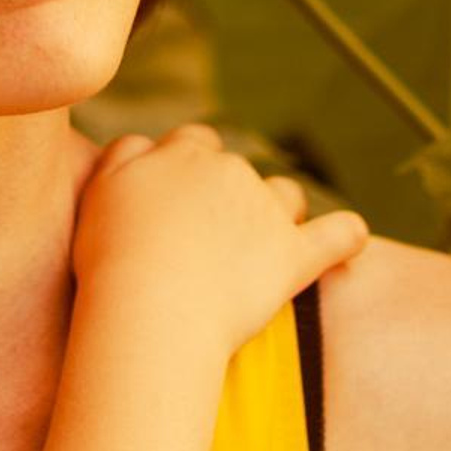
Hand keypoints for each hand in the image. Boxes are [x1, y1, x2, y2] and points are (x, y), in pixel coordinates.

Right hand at [72, 125, 367, 362]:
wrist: (151, 307)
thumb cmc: (113, 257)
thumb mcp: (99, 191)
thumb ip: (123, 157)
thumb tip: (144, 142)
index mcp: (183, 154)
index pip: (192, 143)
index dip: (185, 169)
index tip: (174, 201)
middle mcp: (229, 171)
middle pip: (237, 169)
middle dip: (228, 193)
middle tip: (203, 239)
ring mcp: (266, 211)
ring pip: (284, 194)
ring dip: (278, 210)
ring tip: (260, 246)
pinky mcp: (294, 256)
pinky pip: (338, 235)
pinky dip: (347, 236)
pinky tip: (351, 240)